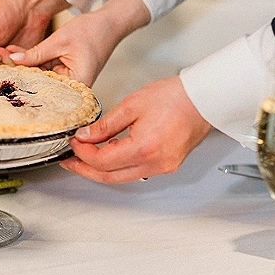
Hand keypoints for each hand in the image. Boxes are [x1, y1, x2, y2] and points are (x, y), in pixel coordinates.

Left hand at [0, 0, 151, 85]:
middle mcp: (72, 89)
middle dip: (16, 70)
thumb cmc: (93, 31)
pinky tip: (12, 54)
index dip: (19, 77)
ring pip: (38, 76)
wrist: (110, 23)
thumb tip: (13, 59)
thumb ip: (36, 53)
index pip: (42, 86)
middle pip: (38, 84)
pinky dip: (30, 61)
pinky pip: (43, 70)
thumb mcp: (60, 40)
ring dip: (20, 65)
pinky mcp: (63, 73)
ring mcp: (67, 81)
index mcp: (76, 85)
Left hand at [60, 77, 211, 183]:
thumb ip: (105, 124)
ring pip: (123, 177)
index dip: (82, 153)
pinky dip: (119, 165)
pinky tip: (110, 153)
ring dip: (102, 169)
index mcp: (145, 149)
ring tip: (86, 155)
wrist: (204, 98)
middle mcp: (155, 164)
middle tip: (69, 161)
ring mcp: (164, 167)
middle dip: (85, 169)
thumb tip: (85, 136)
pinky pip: (137, 172)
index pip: (102, 161)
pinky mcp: (168, 165)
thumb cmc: (176, 97)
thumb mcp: (131, 105)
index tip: (73, 142)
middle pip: (110, 177)